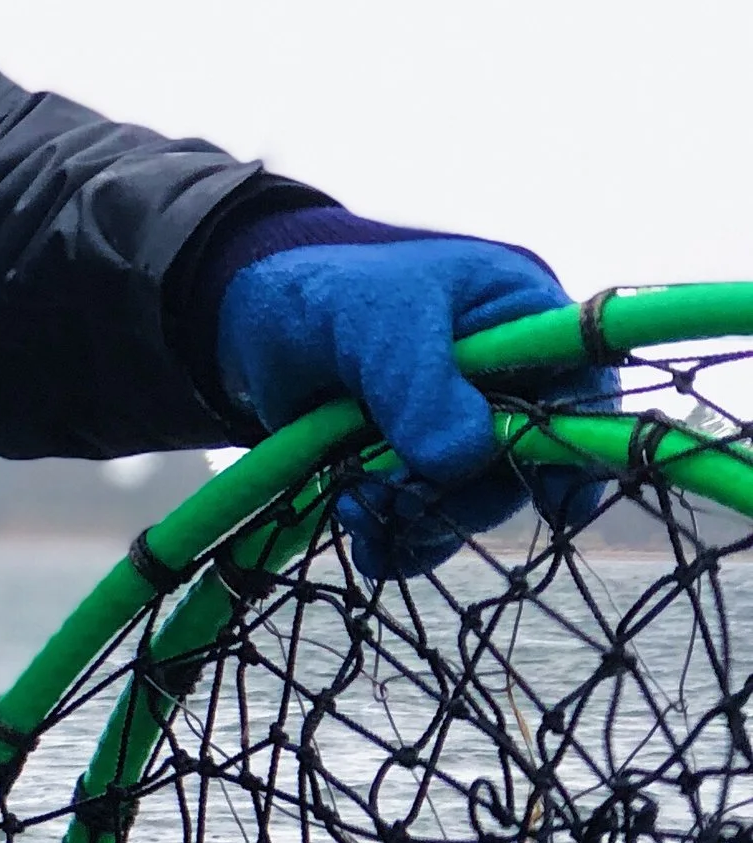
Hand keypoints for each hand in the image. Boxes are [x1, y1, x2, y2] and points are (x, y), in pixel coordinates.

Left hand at [213, 235, 611, 579]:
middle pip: (530, 461)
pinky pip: (433, 524)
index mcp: (524, 322)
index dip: (584, 442)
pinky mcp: (419, 471)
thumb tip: (462, 457)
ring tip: (358, 509)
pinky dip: (402, 541)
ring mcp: (464, 430)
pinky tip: (369, 546)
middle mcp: (509, 381)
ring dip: (424, 520)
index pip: (586, 385)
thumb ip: (419, 382)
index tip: (559, 494)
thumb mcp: (376, 320)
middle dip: (468, 492)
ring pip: (477, 501)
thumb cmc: (330, 296)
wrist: (256, 330)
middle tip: (401, 496)